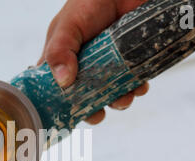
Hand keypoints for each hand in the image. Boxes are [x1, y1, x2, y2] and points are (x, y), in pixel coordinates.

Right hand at [38, 0, 149, 123]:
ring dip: (117, 101)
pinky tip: (139, 85)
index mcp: (63, 57)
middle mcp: (85, 64)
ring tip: (123, 99)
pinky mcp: (131, 61)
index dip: (58, 103)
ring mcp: (108, 64)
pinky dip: (136, 88)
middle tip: (97, 114)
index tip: (65, 116)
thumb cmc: (91, 0)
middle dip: (91, 108)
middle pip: (84, 96)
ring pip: (110, 93)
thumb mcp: (69, 23)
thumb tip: (63, 82)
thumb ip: (60, 49)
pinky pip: (133, 83)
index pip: (54, 86)